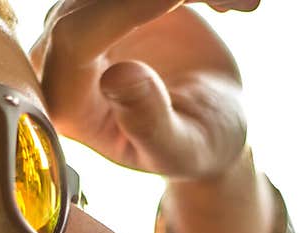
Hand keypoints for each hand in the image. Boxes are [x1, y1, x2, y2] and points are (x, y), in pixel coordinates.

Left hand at [30, 1, 261, 179]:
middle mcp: (60, 62)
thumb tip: (115, 77)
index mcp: (67, 106)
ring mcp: (83, 27)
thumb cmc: (191, 149)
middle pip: (95, 2)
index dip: (126, 10)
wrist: (207, 128)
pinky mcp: (109, 4)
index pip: (76, 40)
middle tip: (232, 4)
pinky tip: (233, 6)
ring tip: (241, 8)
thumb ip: (148, 123)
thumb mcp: (179, 149)